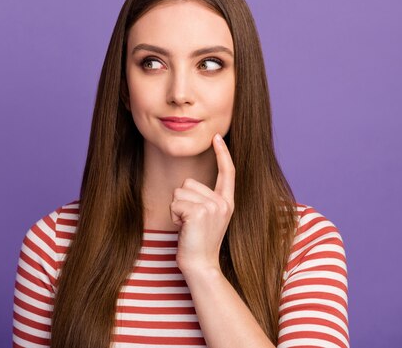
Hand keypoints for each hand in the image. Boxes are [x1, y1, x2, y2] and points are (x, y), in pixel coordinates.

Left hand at [170, 133, 235, 274]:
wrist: (201, 265)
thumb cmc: (198, 243)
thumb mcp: (206, 218)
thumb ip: (203, 200)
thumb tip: (187, 185)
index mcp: (227, 202)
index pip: (227, 172)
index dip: (222, 153)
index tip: (217, 137)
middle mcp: (223, 202)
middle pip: (189, 183)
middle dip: (182, 201)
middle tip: (190, 223)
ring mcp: (213, 207)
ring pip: (180, 192)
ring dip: (177, 209)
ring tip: (187, 226)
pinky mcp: (199, 213)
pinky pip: (176, 203)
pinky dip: (174, 216)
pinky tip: (184, 229)